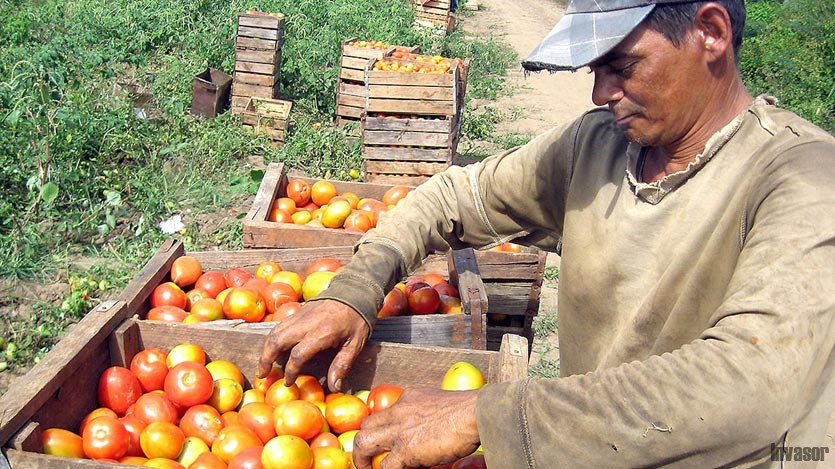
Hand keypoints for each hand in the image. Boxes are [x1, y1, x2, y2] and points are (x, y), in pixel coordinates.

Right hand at [257, 299, 370, 391]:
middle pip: (277, 341)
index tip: (289, 382)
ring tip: (263, 364)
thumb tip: (334, 388)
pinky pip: (279, 326)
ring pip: (274, 332)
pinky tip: (272, 348)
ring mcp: (299, 315)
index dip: (291, 371)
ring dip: (266, 349)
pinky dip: (272, 338)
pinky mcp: (297, 311)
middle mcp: (305, 323)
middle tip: (262, 374)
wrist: (353, 290)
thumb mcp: (355, 344)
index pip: (298, 355)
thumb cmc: (357, 319)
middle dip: (266, 359)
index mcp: (321, 333)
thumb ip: (342, 365)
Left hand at [353, 387, 480, 468]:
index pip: (385, 412)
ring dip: (362, 459)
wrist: (475, 413)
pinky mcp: (405, 450)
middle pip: (367, 425)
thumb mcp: (439, 403)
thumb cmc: (468, 409)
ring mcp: (399, 430)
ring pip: (363, 443)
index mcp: (408, 398)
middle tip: (366, 457)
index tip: (382, 439)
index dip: (380, 428)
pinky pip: (384, 467)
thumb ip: (427, 412)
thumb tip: (429, 431)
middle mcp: (398, 411)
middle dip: (363, 442)